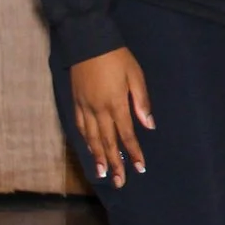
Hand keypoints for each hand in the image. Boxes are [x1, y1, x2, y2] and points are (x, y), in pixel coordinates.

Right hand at [68, 47, 153, 187]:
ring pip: (91, 138)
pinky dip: (85, 141)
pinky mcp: (76, 102)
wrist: (87, 41)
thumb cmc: (116, 57)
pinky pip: (80, 127)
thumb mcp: (135, 75)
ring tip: (103, 174)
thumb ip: (142, 101)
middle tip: (120, 182)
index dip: (134, 152)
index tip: (140, 168)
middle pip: (107, 142)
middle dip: (115, 163)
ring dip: (98, 157)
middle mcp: (98, 110)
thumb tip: (149, 125)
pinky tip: (89, 149)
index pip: (126, 134)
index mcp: (115, 103)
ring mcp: (84, 107)